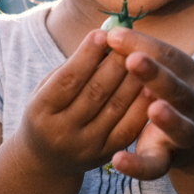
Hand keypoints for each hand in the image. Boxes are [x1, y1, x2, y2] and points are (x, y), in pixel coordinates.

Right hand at [15, 30, 152, 177]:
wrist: (47, 160)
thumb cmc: (50, 111)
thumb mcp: (47, 89)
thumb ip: (73, 66)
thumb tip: (104, 36)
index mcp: (41, 111)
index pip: (67, 80)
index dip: (85, 56)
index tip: (102, 33)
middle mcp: (62, 132)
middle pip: (94, 92)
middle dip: (114, 64)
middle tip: (129, 40)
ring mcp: (86, 146)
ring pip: (115, 108)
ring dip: (133, 79)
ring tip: (145, 56)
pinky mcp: (107, 154)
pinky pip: (129, 127)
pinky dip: (142, 105)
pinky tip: (152, 85)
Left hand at [105, 28, 193, 179]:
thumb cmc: (176, 96)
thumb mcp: (169, 72)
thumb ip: (145, 55)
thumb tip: (110, 33)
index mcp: (191, 76)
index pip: (169, 57)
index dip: (143, 46)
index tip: (114, 36)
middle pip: (178, 89)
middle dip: (157, 75)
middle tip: (133, 61)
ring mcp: (187, 134)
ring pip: (182, 129)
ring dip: (169, 119)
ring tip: (154, 109)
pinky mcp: (171, 160)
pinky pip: (156, 166)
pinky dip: (139, 165)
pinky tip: (118, 160)